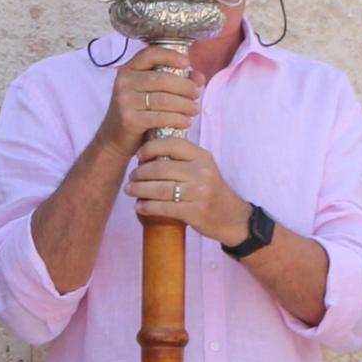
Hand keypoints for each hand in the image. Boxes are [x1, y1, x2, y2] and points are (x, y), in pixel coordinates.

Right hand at [86, 42, 201, 162]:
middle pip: (162, 78)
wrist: (114, 140)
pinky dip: (177, 119)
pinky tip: (186, 122)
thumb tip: (198, 77)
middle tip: (196, 93)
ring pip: (163, 99)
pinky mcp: (129, 119)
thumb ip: (174, 81)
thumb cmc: (137, 113)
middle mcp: (124, 82)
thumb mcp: (150, 93)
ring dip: (184, 104)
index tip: (187, 63)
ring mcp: (124, 101)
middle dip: (184, 86)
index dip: (170, 56)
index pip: (149, 54)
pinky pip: (160, 117)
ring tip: (194, 109)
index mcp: (128, 70)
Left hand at [123, 132, 247, 244]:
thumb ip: (182, 158)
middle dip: (140, 172)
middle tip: (131, 177)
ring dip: (139, 189)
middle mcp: (202, 172)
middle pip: (161, 168)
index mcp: (203, 157)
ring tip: (129, 190)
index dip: (151, 148)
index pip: (172, 144)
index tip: (139, 156)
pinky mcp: (196, 212)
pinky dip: (148, 206)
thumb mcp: (203, 168)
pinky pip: (165, 208)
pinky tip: (139, 206)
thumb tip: (148, 150)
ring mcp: (200, 193)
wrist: (232, 217)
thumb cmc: (210, 190)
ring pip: (160, 188)